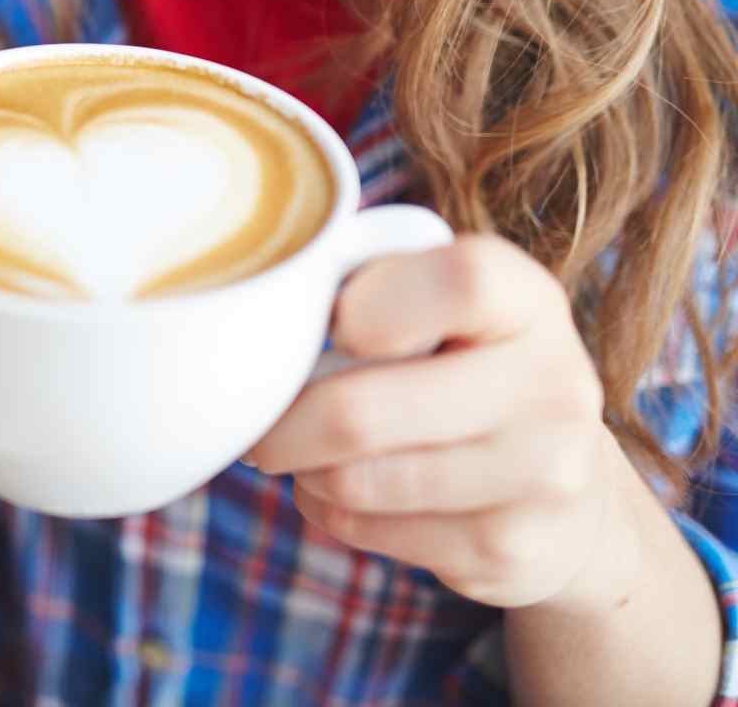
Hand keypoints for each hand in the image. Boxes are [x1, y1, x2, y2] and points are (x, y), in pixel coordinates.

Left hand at [246, 236, 637, 610]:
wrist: (574, 492)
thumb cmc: (466, 368)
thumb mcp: (446, 306)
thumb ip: (375, 281)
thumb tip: (272, 310)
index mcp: (528, 303)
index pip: (459, 283)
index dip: (370, 305)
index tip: (335, 324)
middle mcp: (553, 388)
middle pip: (359, 412)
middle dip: (282, 421)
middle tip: (261, 418)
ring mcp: (542, 478)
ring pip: (352, 481)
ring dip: (302, 468)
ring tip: (304, 449)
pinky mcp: (508, 553)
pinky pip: (365, 529)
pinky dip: (328, 508)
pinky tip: (346, 488)